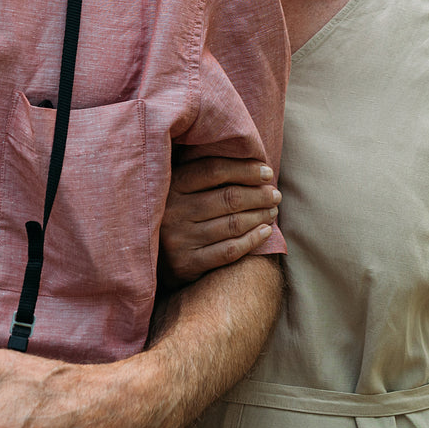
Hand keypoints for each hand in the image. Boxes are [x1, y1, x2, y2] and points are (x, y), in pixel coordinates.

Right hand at [161, 157, 279, 283]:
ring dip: (260, 216)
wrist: (152, 256)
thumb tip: (254, 163)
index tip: (267, 173)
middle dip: (259, 195)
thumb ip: (206, 175)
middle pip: (228, 198)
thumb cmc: (177, 213)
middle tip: (276, 195)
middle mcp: (173, 211)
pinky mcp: (186, 264)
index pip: (214, 170)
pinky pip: (229, 251)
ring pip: (232, 224)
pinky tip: (266, 232)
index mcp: (171, 185)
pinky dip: (253, 240)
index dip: (245, 170)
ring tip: (273, 211)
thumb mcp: (181, 188)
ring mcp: (178, 239)